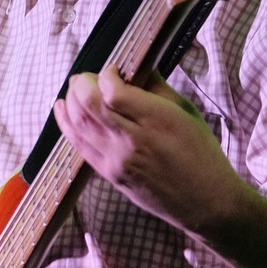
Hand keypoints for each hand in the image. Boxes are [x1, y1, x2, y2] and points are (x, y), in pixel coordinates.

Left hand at [52, 67, 246, 234]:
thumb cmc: (201, 153)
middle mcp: (133, 141)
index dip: (106, 75)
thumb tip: (136, 66)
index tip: (112, 69)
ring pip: (78, 124)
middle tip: (85, 76)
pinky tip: (63, 110)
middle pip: (89, 105)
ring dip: (71, 101)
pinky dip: (67, 124)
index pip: (114, 92)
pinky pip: (79, 145)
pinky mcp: (109, 174)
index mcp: (157, 121)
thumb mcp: (187, 113)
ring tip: (74, 90)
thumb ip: (157, 88)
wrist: (204, 201)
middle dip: (81, 84)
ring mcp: (117, 160)